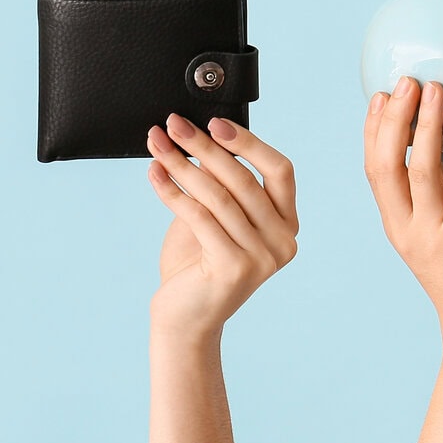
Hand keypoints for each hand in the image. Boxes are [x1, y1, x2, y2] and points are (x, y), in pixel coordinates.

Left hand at [146, 114, 298, 341]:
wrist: (184, 320)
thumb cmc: (197, 264)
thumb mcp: (214, 217)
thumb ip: (219, 184)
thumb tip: (202, 136)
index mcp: (288, 224)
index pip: (280, 171)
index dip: (249, 143)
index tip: (214, 122)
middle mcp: (283, 241)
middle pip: (244, 180)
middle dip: (204, 147)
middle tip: (173, 125)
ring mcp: (263, 258)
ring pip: (218, 197)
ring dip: (182, 164)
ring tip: (157, 145)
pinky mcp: (235, 269)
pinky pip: (200, 218)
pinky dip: (172, 191)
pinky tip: (154, 174)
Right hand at [364, 78, 442, 348]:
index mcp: (398, 225)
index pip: (373, 170)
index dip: (372, 131)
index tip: (378, 96)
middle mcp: (408, 229)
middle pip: (385, 165)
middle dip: (392, 119)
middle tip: (404, 82)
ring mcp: (434, 234)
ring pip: (420, 169)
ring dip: (426, 124)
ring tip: (433, 88)